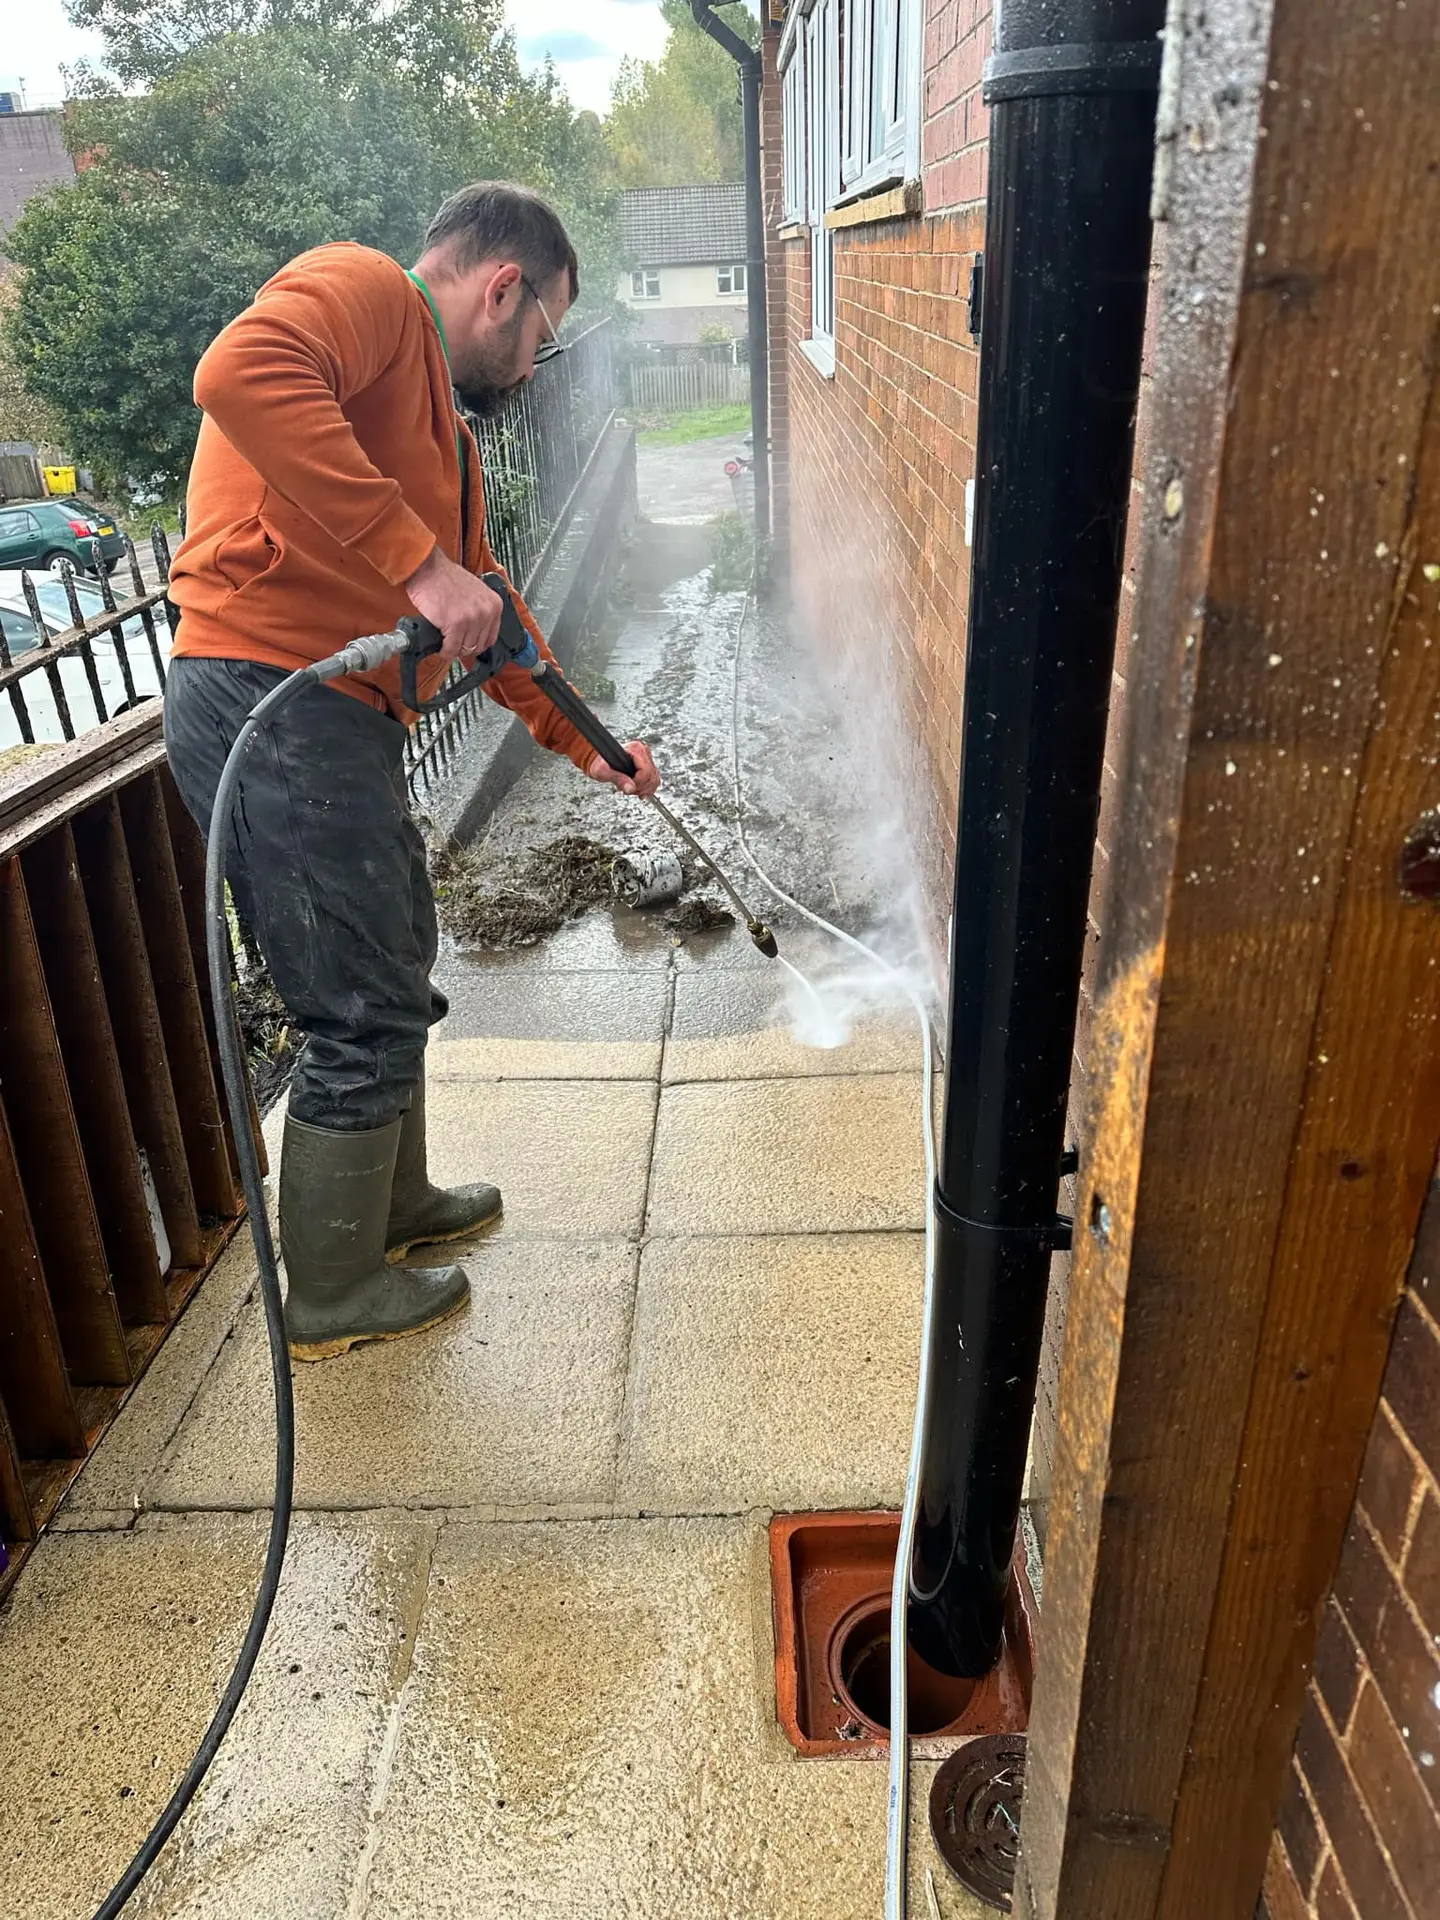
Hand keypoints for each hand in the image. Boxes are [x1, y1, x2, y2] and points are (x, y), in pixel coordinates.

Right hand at [404, 546, 502, 664]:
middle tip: (453, 644)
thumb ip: (480, 611)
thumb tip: (475, 634)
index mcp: (494, 604)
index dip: (476, 643)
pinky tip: (439, 646)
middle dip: (464, 647)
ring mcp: (472, 619)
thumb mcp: (475, 592)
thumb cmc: (445, 577)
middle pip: (478, 646)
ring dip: (453, 650)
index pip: (490, 638)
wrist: (428, 567)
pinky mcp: (455, 624)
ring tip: (445, 644)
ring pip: (465, 649)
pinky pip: (451, 648)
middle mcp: (486, 612)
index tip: (467, 643)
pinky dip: (444, 651)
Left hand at [588, 741, 660, 798]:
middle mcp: (643, 752)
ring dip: (645, 789)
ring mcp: (646, 759)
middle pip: (652, 776)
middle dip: (641, 787)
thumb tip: (630, 788)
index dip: (638, 782)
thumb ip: (618, 779)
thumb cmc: (600, 763)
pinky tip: (640, 792)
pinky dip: (648, 789)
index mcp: (635, 749)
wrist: (600, 763)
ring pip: (655, 779)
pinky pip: (654, 780)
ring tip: (632, 790)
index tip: (628, 784)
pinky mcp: (647, 766)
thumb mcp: (605, 771)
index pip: (646, 771)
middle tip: (629, 789)